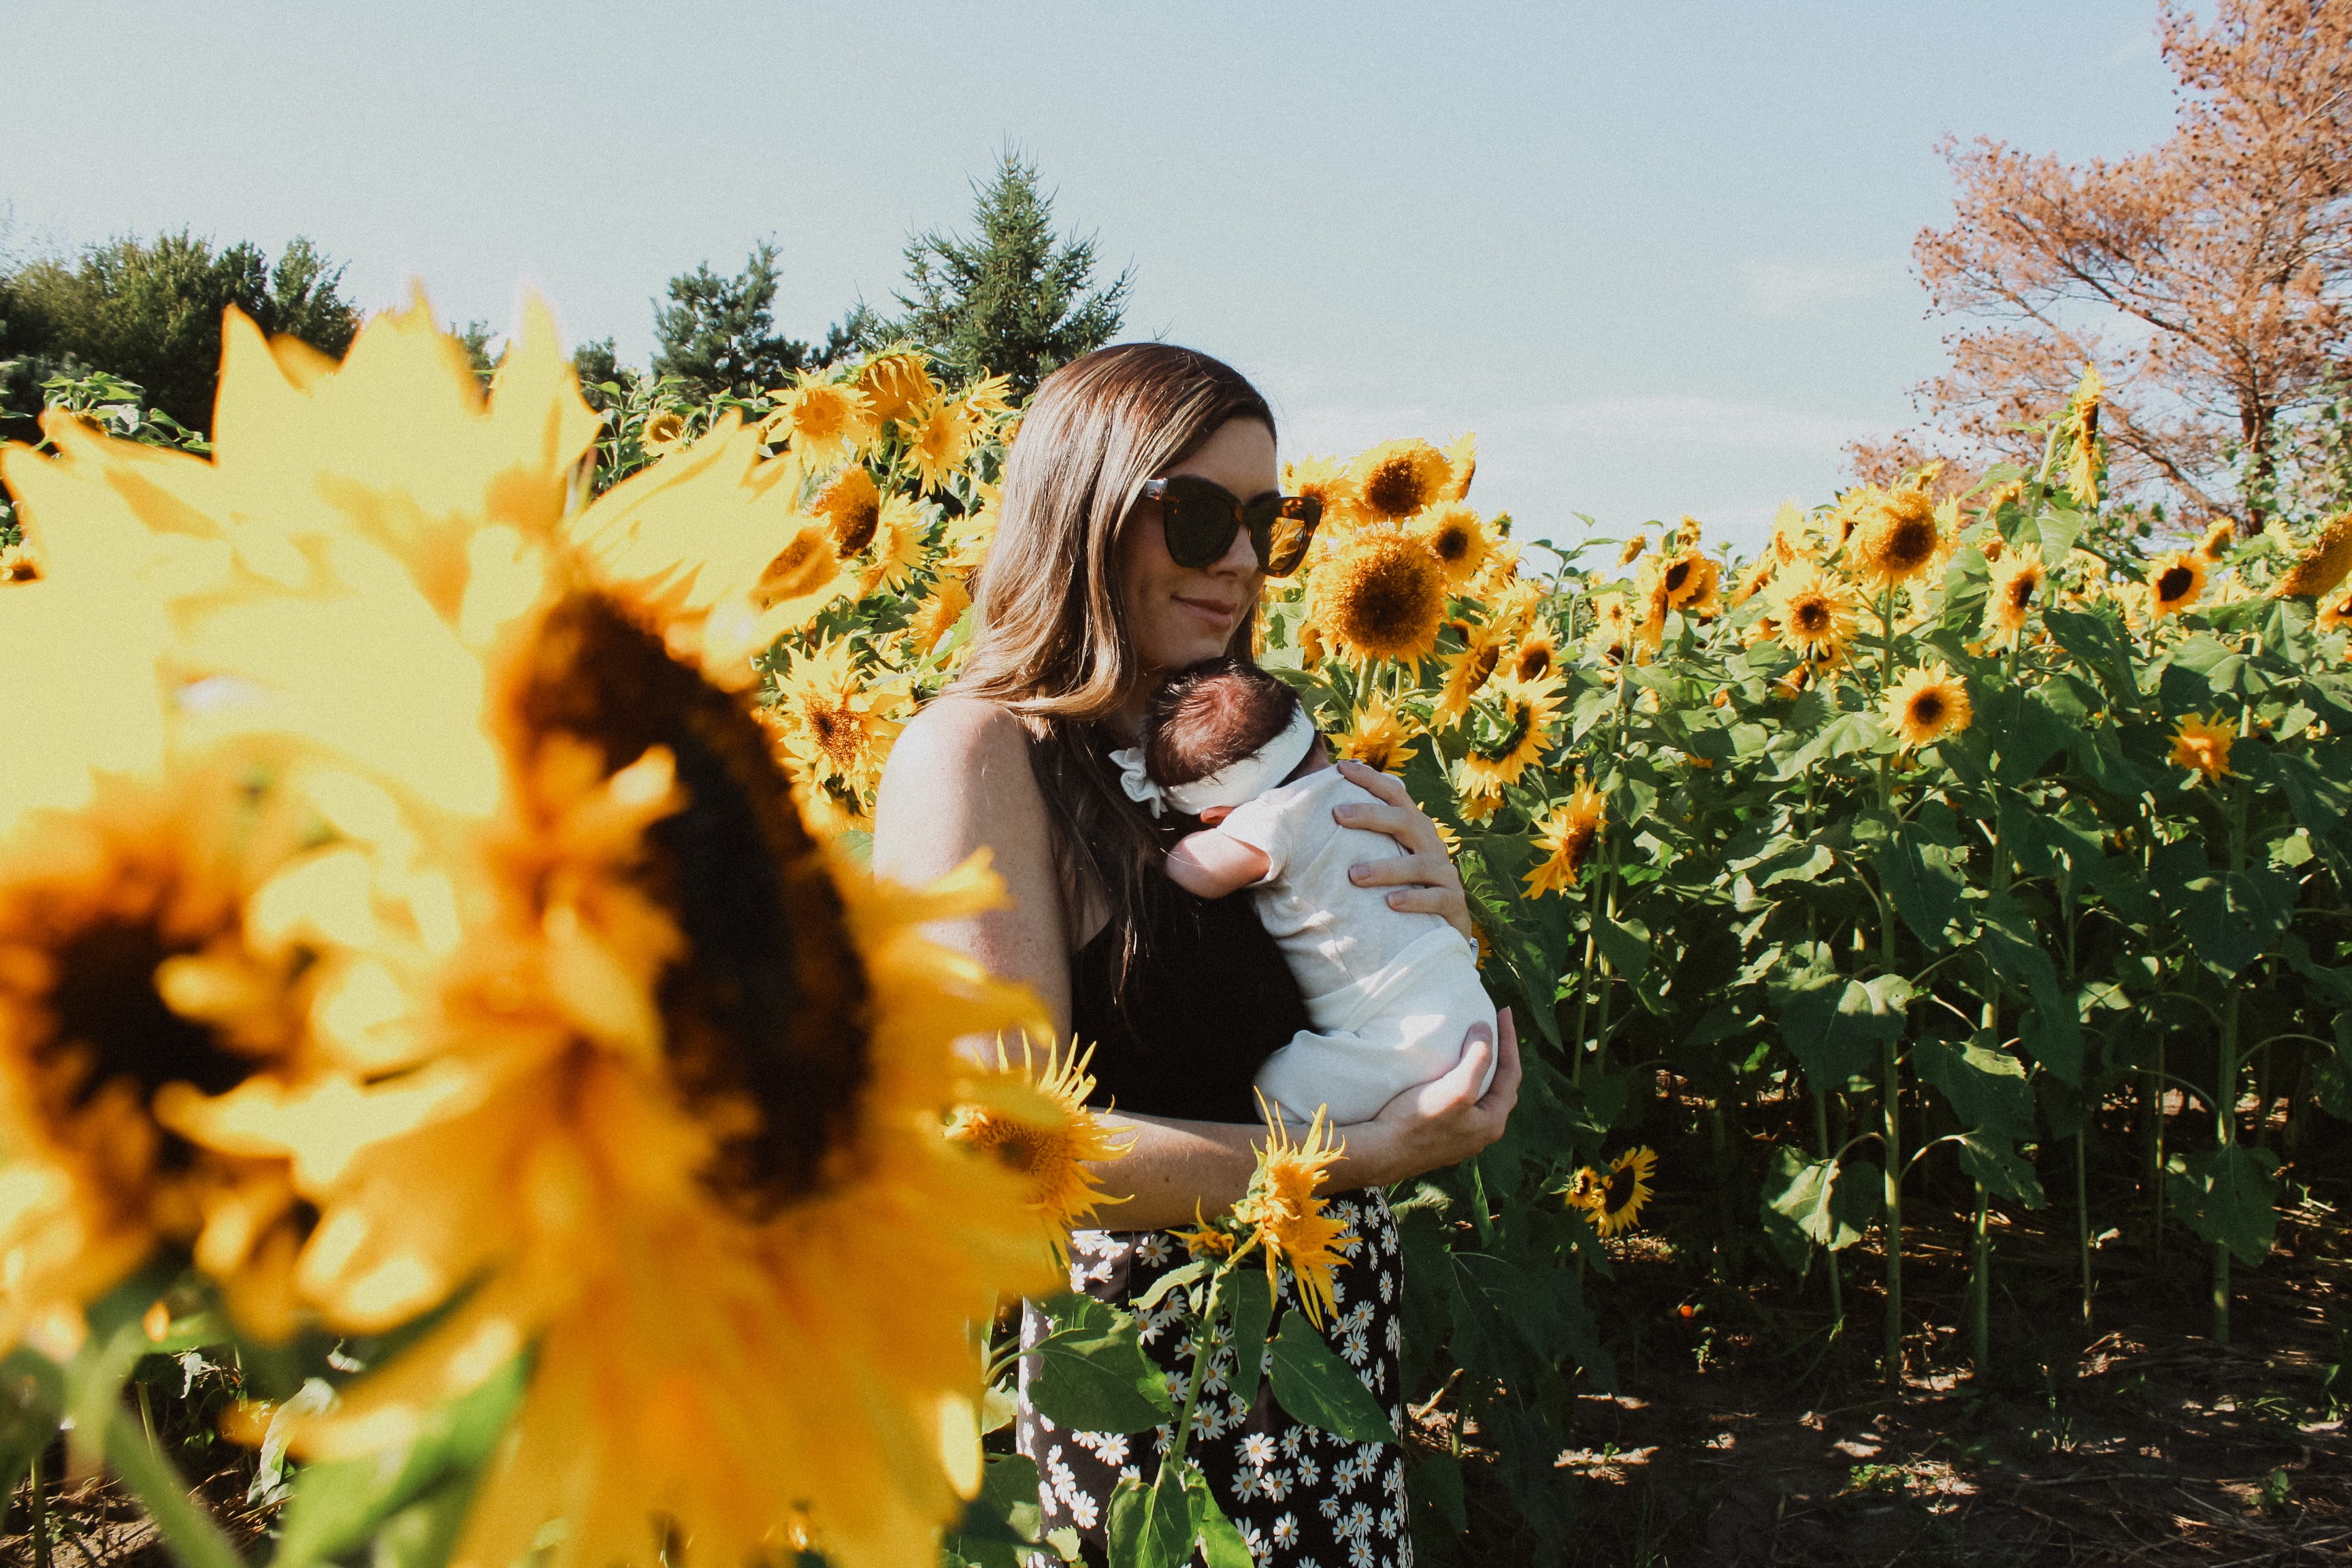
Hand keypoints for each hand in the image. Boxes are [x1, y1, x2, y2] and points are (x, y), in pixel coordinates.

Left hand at [1332, 759, 1474, 943]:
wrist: (1444, 928)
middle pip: (1405, 821)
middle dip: (1371, 815)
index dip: (1371, 780)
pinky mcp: (1453, 903)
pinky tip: (1391, 903)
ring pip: (1418, 865)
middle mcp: (1431, 846)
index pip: (1395, 796)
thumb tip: (1315, 821)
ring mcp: (1444, 874)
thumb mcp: (1389, 858)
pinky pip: (1435, 899)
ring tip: (1354, 875)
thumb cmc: (1406, 886)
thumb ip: (1363, 840)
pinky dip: (1413, 899)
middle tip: (1337, 813)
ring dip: (1385, 868)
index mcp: (1415, 830)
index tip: (1341, 767)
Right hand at [1343, 1009, 1520, 1185]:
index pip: (1511, 1073)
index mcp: (1492, 1122)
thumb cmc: (1418, 1120)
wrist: (1381, 1152)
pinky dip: (1463, 1084)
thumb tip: (1486, 1030)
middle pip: (1500, 1087)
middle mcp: (1481, 1134)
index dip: (1509, 1040)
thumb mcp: (1457, 1087)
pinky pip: (1461, 1106)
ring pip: (1480, 1098)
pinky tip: (1450, 1077)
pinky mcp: (1440, 1138)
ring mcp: (1461, 1139)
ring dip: (1481, 1072)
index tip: (1504, 1011)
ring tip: (1475, 1050)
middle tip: (1495, 1030)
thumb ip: (1478, 1058)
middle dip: (1501, 1057)